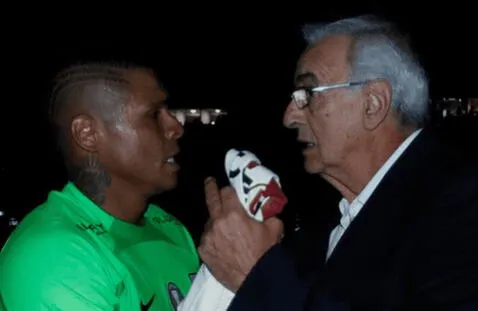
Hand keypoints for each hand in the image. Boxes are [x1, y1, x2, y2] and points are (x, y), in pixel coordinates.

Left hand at [198, 177, 283, 291]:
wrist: (255, 280)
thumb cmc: (265, 254)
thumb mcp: (274, 228)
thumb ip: (268, 215)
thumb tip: (267, 210)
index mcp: (233, 214)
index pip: (226, 192)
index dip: (229, 190)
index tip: (229, 190)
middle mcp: (217, 222)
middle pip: (211, 199)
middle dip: (210, 188)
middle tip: (209, 182)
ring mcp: (208, 237)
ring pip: (209, 222)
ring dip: (215, 221)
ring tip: (224, 228)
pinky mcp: (203, 251)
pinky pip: (207, 239)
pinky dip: (213, 238)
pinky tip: (221, 244)